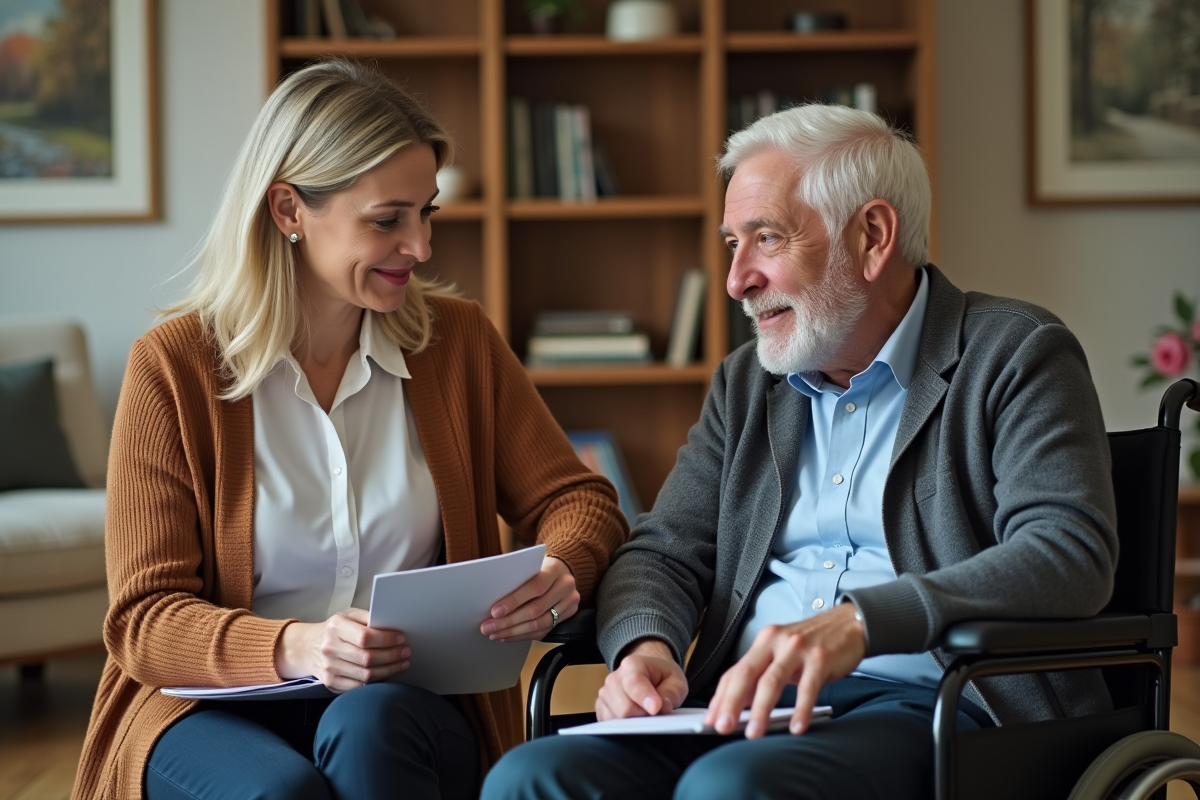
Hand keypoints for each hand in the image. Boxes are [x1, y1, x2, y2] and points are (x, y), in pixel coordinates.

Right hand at [274, 607, 409, 691]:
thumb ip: (367, 618)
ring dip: (389, 670)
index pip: (365, 637)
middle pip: (367, 658)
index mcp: (335, 627)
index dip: (386, 639)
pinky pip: (359, 686)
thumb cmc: (333, 630)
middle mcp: (330, 648)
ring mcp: (329, 668)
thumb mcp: (347, 616)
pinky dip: (377, 681)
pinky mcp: (331, 683)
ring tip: (402, 663)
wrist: (307, 647)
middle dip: (392, 655)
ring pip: (366, 675)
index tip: (401, 639)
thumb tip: (391, 625)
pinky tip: (387, 673)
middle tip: (406, 651)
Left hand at [480, 556, 578, 641]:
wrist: (562, 570)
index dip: (514, 601)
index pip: (535, 587)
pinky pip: (544, 631)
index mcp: (555, 569)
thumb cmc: (539, 567)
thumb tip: (491, 600)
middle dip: (509, 621)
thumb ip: (517, 579)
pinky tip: (508, 636)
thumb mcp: (530, 566)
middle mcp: (565, 586)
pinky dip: (523, 635)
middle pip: (536, 609)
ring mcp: (569, 602)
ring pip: (540, 624)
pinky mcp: (568, 615)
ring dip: (514, 632)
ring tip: (495, 634)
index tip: (495, 612)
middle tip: (489, 627)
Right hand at [595, 639, 688, 719]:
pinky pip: (609, 724)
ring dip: (633, 721)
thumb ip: (671, 693)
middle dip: (642, 715)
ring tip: (644, 712)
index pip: (634, 684)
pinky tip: (634, 718)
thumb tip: (661, 708)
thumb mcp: (676, 681)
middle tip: (654, 712)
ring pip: (615, 719)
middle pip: (623, 708)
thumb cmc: (662, 678)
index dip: (644, 698)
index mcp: (632, 665)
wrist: (650, 674)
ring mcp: (605, 694)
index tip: (656, 708)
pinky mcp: (601, 708)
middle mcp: (614, 678)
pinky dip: (623, 726)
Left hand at [705, 602, 865, 737]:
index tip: (711, 719)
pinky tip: (797, 728)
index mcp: (763, 641)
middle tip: (722, 727)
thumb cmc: (813, 643)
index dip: (721, 696)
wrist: (849, 623)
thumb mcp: (783, 653)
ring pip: (772, 681)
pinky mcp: (821, 658)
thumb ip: (762, 674)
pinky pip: (808, 688)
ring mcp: (798, 649)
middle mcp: (776, 642)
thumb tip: (739, 704)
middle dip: (731, 703)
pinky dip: (801, 710)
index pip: (735, 671)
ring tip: (754, 733)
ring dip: (761, 710)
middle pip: (747, 674)